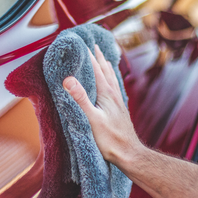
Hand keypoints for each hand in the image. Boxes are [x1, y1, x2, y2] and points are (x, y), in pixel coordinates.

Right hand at [63, 44, 141, 165]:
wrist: (129, 153)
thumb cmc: (110, 139)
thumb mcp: (92, 119)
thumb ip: (81, 99)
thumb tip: (69, 79)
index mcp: (106, 93)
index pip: (96, 69)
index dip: (89, 56)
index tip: (82, 44)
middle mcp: (114, 94)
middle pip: (106, 70)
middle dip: (99, 57)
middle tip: (94, 45)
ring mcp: (118, 101)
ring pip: (112, 78)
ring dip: (106, 66)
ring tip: (104, 58)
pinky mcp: (120, 108)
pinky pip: (115, 87)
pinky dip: (112, 79)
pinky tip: (112, 83)